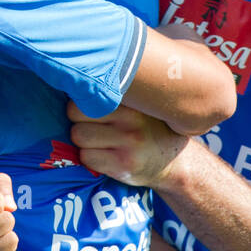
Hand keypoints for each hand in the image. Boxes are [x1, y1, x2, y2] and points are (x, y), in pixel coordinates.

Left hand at [67, 102, 192, 187]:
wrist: (175, 162)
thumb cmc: (149, 128)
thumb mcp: (140, 105)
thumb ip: (115, 95)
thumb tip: (75, 83)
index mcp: (133, 102)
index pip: (87, 93)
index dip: (82, 103)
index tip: (88, 109)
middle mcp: (131, 121)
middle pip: (76, 114)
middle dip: (78, 121)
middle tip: (91, 126)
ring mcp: (128, 145)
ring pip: (79, 137)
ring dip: (82, 141)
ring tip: (97, 142)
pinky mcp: (123, 166)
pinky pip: (87, 158)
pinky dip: (89, 158)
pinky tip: (103, 156)